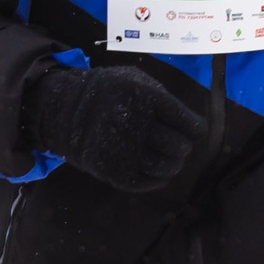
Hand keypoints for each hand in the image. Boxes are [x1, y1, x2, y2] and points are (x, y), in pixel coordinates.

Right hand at [23, 64, 201, 191]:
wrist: (66, 110)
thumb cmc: (110, 93)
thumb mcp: (135, 80)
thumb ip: (165, 98)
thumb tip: (197, 126)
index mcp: (146, 97)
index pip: (190, 124)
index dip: (195, 129)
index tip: (192, 129)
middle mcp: (136, 124)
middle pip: (181, 147)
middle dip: (183, 146)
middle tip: (176, 143)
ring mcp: (124, 150)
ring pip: (168, 167)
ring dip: (172, 163)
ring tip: (166, 156)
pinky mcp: (113, 171)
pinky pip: (149, 183)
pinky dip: (158, 178)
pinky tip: (155, 168)